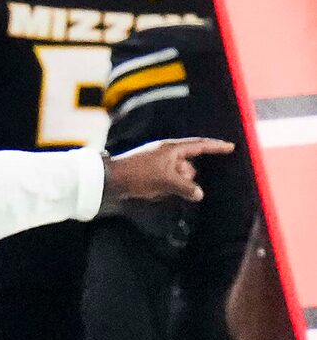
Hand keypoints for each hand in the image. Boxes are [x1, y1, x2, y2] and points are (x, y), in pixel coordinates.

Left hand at [101, 136, 232, 208]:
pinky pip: (165, 182)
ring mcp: (157, 162)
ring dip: (172, 185)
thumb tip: (199, 194)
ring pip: (177, 176)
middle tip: (172, 184)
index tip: (230, 147)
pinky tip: (151, 192)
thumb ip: (186, 187)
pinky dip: (162, 188)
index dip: (215, 147)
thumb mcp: (166, 181)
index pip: (199, 145)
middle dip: (185, 178)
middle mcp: (165, 152)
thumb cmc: (138, 174)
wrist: (109, 178)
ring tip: (157, 189)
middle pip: (188, 166)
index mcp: (171, 148)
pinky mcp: (149, 172)